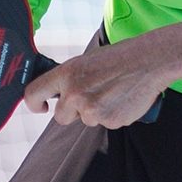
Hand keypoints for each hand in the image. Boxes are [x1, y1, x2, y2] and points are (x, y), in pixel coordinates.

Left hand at [23, 21, 181, 128]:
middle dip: (71, 111)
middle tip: (87, 97)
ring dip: (94, 111)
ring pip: (86, 120)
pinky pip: (105, 123)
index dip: (33, 103)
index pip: (33, 93)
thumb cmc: (116, 59)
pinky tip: (121, 98)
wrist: (147, 62)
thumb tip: (56, 93)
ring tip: (110, 92)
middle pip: (60, 117)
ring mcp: (93, 110)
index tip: (40, 107)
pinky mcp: (111, 121)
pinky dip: (111, 114)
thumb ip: (68, 80)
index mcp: (66, 75)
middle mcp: (75, 95)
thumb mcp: (84, 62)